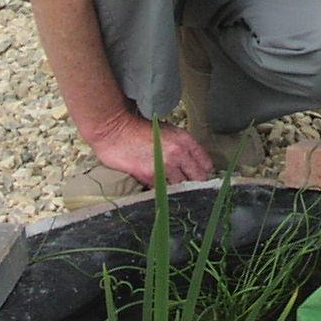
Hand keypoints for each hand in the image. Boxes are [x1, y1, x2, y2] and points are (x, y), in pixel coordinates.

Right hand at [90, 111, 213, 186]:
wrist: (115, 130)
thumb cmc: (139, 128)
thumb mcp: (167, 130)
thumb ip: (180, 145)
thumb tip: (189, 161)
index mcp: (185, 140)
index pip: (205, 162)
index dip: (205, 171)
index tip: (202, 177)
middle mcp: (179, 153)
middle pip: (198, 177)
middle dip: (196, 183)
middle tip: (193, 188)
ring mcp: (165, 166)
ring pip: (181, 186)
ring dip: (180, 190)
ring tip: (178, 192)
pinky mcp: (150, 176)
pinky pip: (162, 190)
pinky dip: (163, 192)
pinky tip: (162, 191)